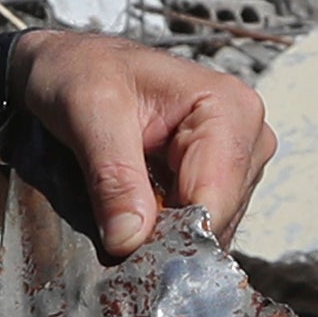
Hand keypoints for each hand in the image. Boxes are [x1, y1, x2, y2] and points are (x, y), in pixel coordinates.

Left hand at [24, 30, 273, 256]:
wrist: (72, 67)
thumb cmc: (82, 71)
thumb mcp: (87, 113)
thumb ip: (113, 175)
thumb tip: (129, 238)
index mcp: (228, 107)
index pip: (216, 196)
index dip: (172, 233)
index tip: (126, 249)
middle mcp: (245, 135)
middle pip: (217, 218)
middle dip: (166, 237)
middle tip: (114, 233)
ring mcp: (236, 163)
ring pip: (208, 229)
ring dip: (163, 237)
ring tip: (118, 218)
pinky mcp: (218, 183)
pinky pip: (197, 227)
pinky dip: (164, 233)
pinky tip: (133, 217)